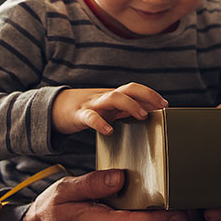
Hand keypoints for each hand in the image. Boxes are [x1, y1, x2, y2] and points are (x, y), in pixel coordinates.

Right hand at [51, 82, 167, 134]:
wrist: (55, 107)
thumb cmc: (87, 109)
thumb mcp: (108, 108)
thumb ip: (127, 110)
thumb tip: (150, 113)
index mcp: (114, 96)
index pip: (135, 89)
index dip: (151, 94)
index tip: (166, 104)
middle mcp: (105, 97)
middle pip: (128, 89)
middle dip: (146, 95)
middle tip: (160, 107)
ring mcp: (92, 104)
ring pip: (113, 97)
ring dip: (130, 105)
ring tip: (142, 116)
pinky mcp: (78, 115)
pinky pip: (90, 117)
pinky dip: (100, 123)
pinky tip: (109, 131)